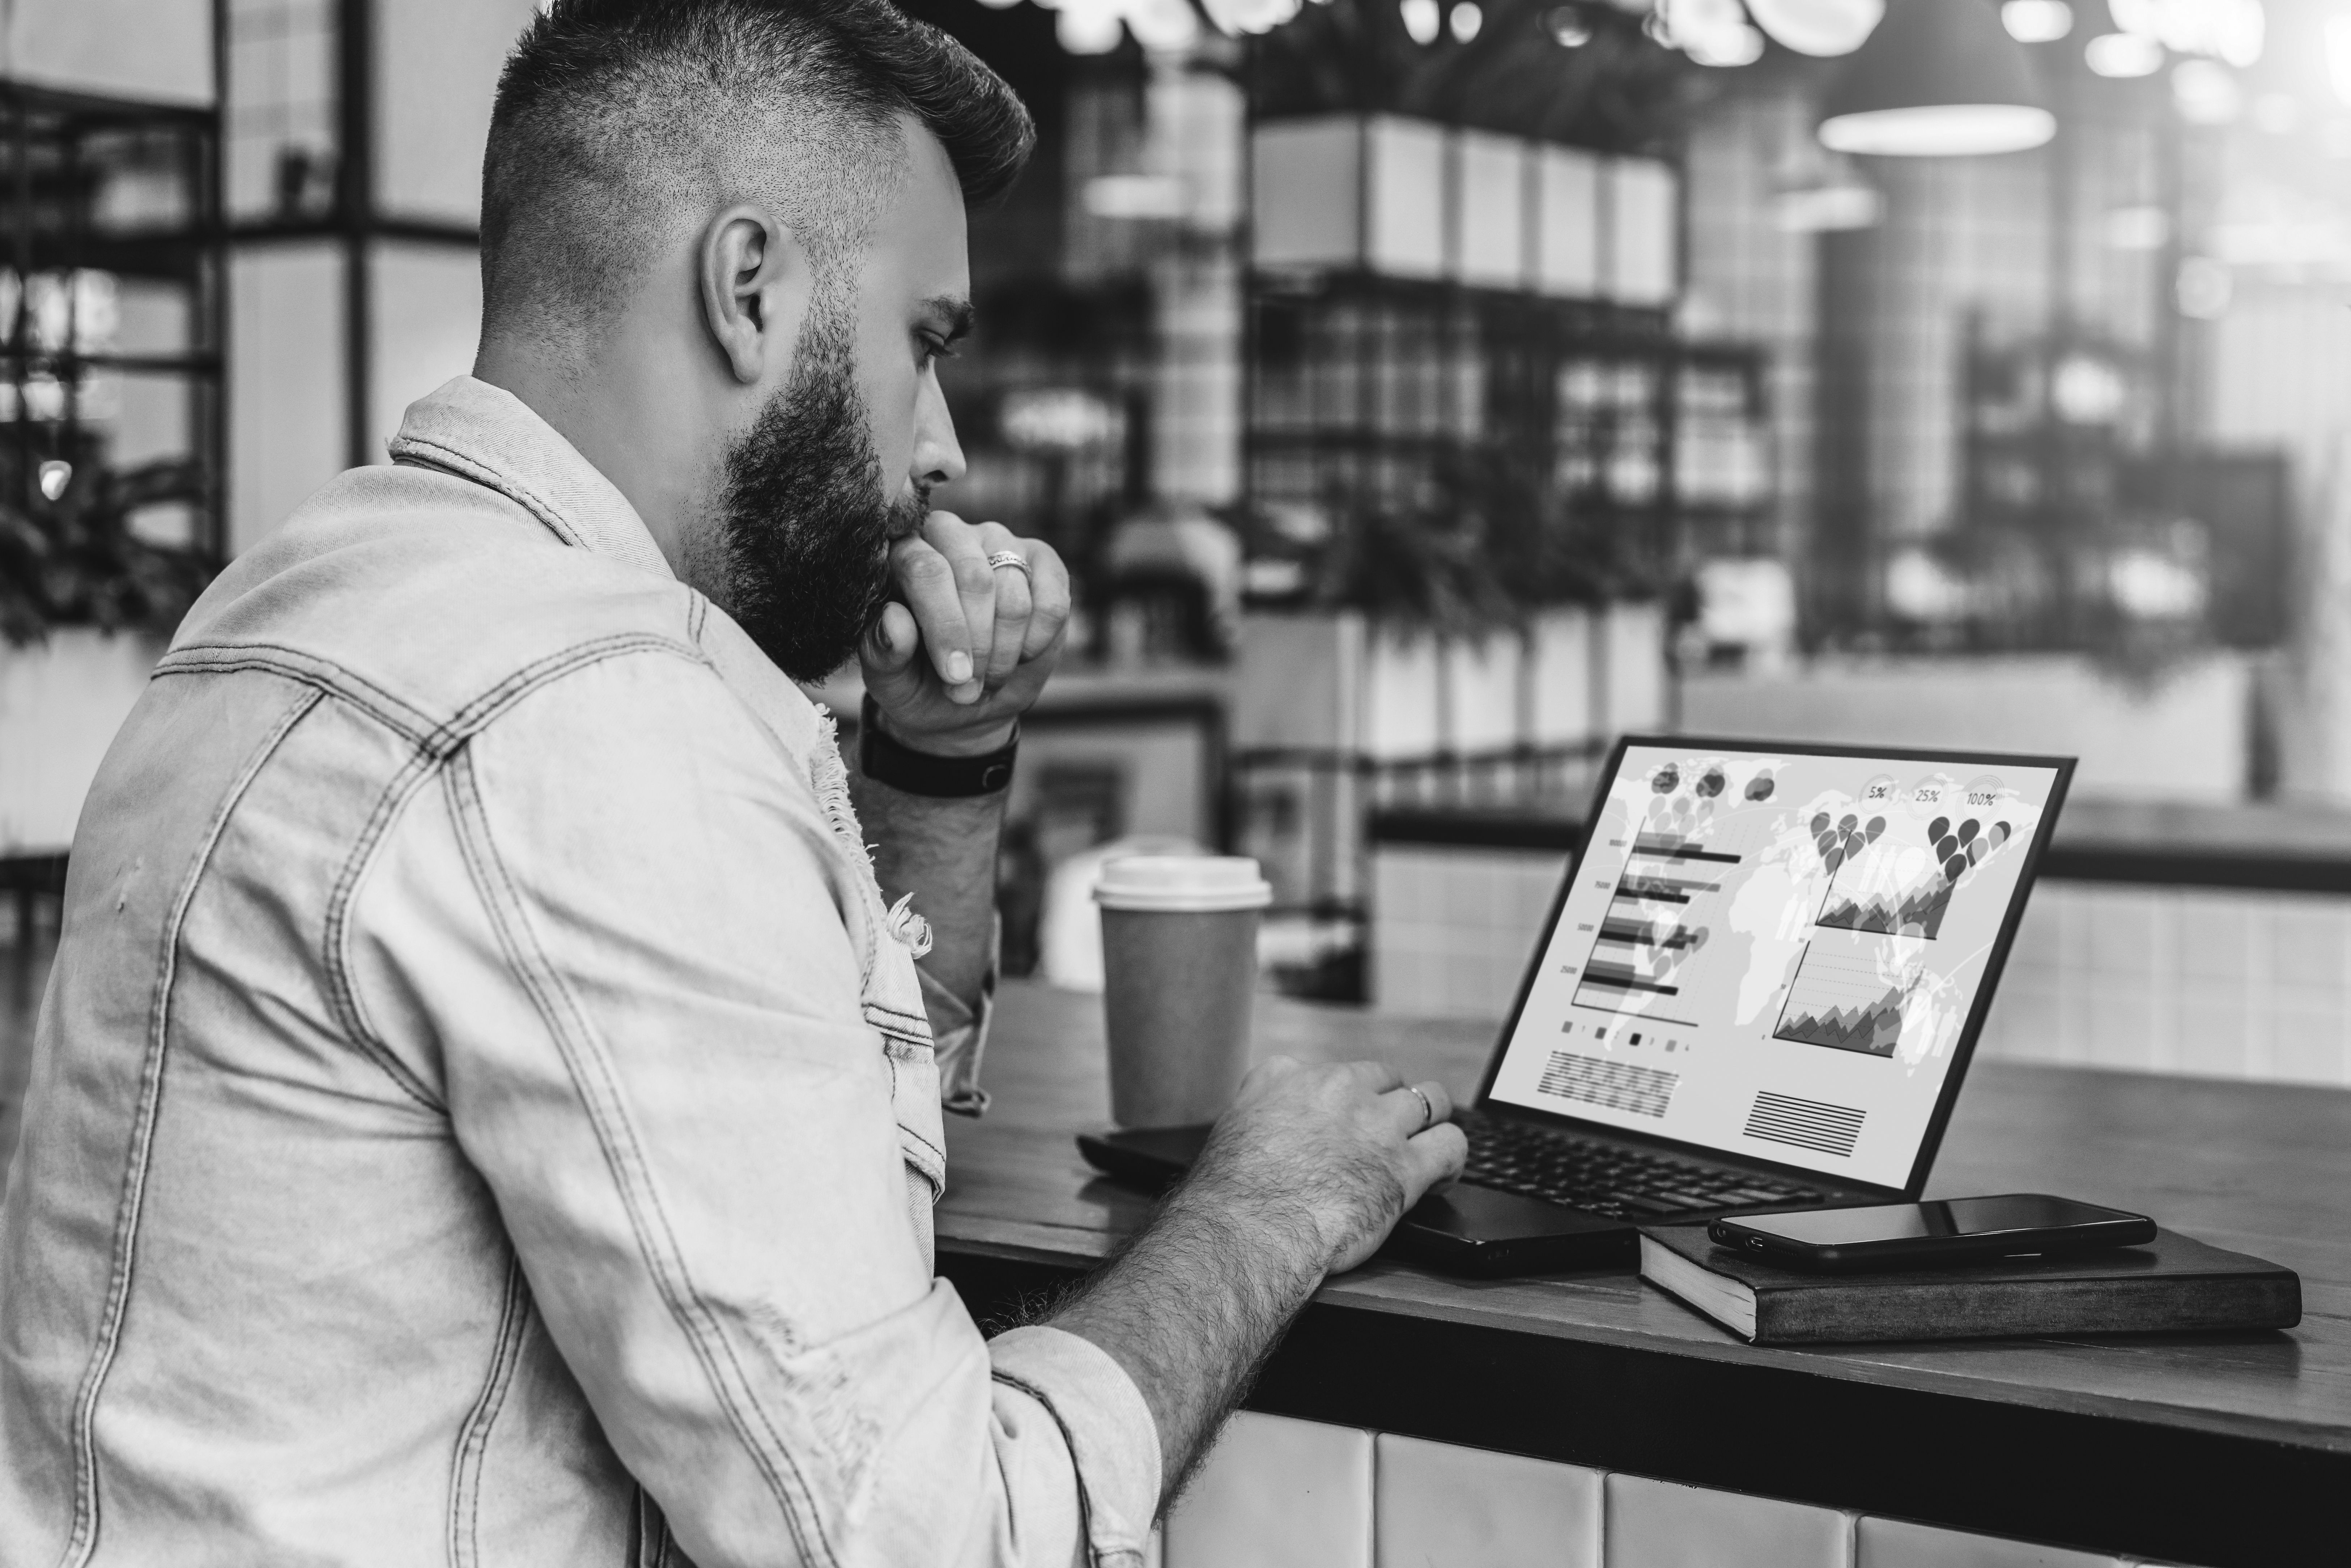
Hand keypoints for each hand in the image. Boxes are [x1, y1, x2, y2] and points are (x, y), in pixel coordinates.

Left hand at [859, 511, 1070, 756]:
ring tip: (987, 678)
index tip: (955, 675)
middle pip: (975, 577)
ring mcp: (1000, 542)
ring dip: (1004, 652)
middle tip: (969, 687)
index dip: (945, 625)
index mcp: (903, 554)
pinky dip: (1037, 642)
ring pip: (1014, 595)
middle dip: (978, 643)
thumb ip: (884, 651)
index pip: (926, 570)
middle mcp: (951, 535)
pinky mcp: (1043, 561)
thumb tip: (893, 619)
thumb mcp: (892, 679)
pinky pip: (1052, 603)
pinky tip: (1020, 655)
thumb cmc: (919, 681)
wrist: (967, 700)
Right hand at [1182, 1057, 1467, 1277]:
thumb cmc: (1230, 1195)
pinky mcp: (1405, 1167)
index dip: (1351, 1100)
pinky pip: (1452, 1145)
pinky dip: (1453, 1160)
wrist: (1247, 1232)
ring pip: (1433, 1099)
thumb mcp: (1230, 1126)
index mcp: (1291, 1077)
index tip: (1350, 1124)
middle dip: (1392, 1106)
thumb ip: (1257, 1105)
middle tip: (1389, 1139)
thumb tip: (1266, 1112)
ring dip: (1431, 1124)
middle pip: (1388, 1079)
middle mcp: (1338, 1090)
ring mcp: (1376, 1125)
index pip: (1337, 1072)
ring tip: (1426, 1149)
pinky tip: (1441, 1178)